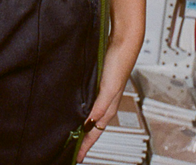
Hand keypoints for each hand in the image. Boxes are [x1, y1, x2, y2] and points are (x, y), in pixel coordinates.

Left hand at [76, 38, 137, 162]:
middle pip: (93, 126)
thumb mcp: (109, 87)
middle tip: (73, 149)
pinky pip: (90, 101)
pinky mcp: (98, 81)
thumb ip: (101, 105)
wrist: (123, 41)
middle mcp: (106, 101)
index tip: (77, 157)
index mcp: (109, 106)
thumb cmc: (119, 62)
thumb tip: (91, 122)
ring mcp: (102, 91)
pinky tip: (76, 106)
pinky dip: (83, 108)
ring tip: (73, 132)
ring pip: (91, 114)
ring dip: (84, 124)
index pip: (95, 131)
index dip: (86, 145)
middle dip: (84, 138)